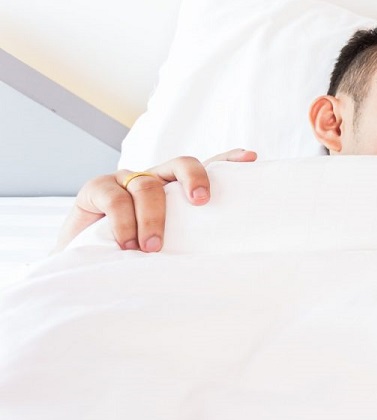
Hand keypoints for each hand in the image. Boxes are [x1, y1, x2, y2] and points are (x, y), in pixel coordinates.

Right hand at [54, 148, 256, 252]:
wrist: (83, 261)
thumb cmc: (133, 255)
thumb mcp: (168, 244)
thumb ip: (190, 239)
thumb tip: (226, 260)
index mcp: (175, 189)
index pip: (206, 167)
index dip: (226, 160)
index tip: (249, 158)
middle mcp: (154, 179)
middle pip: (181, 164)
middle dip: (194, 179)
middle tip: (201, 202)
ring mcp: (125, 181)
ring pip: (147, 187)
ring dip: (152, 218)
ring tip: (151, 248)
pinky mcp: (96, 189)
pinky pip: (115, 199)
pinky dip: (123, 222)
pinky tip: (126, 243)